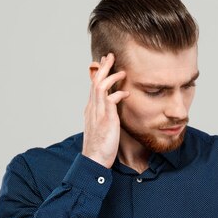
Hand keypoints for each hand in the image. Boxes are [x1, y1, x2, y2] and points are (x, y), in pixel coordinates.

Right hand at [82, 53, 129, 167]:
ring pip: (100, 87)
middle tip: (110, 56)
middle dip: (103, 67)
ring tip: (121, 70)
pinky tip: (126, 93)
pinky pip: (110, 100)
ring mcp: (98, 113)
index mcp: (91, 110)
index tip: (104, 64)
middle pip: (95, 82)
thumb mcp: (102, 128)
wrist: (94, 161)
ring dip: (110, 76)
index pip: (94, 86)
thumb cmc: (100, 147)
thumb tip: (113, 111)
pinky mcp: (106, 120)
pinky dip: (118, 94)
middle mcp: (92, 109)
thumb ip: (106, 117)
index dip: (99, 74)